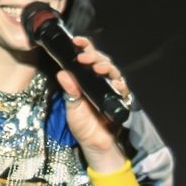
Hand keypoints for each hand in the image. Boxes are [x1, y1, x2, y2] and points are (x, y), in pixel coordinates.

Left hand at [55, 38, 131, 168]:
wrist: (95, 144)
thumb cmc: (82, 125)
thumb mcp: (71, 107)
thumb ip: (69, 90)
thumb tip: (62, 73)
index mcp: (86, 78)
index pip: (86, 58)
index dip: (84, 47)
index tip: (77, 41)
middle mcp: (100, 80)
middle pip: (101, 61)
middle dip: (93, 56)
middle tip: (84, 58)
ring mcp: (111, 88)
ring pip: (112, 71)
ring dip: (106, 67)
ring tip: (97, 69)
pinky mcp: (121, 99)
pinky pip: (123, 88)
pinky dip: (119, 85)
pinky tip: (114, 85)